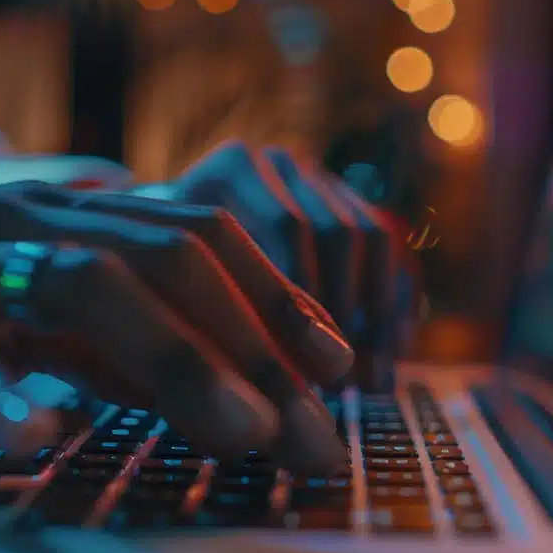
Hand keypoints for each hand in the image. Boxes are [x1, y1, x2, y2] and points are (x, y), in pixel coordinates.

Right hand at [0, 180, 353, 473]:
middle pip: (155, 259)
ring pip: (73, 285)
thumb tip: (234, 387)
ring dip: (170, 359)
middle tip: (304, 428)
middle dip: (247, 344)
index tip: (335, 365)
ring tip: (232, 431)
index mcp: (60, 210)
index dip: (272, 295)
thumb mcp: (39, 320)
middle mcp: (12, 218)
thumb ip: (123, 342)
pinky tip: (46, 437)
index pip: (192, 234)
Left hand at [135, 141, 417, 389]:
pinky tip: (393, 350)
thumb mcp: (162, 286)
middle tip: (343, 382)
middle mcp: (276, 165)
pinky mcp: (349, 202)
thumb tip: (257, 386)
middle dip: (345, 314)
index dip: (306, 302)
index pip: (289, 230)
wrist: (169, 233)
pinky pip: (388, 246)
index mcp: (229, 172)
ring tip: (370, 380)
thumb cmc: (157, 274)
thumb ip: (199, 316)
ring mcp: (316, 178)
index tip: (308, 367)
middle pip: (336, 232)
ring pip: (368, 236)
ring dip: (375, 314)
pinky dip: (395, 299)